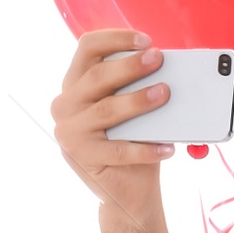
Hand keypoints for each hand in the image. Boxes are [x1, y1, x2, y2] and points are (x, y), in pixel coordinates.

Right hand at [51, 29, 174, 221]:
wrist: (126, 193)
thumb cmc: (132, 143)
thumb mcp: (130, 111)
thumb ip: (134, 87)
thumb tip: (161, 66)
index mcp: (75, 85)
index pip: (88, 48)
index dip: (116, 38)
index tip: (146, 40)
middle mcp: (65, 105)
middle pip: (98, 76)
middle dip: (131, 65)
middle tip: (158, 60)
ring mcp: (70, 132)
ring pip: (108, 110)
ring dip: (139, 100)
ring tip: (165, 94)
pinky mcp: (82, 158)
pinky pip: (119, 150)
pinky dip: (146, 149)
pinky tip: (168, 148)